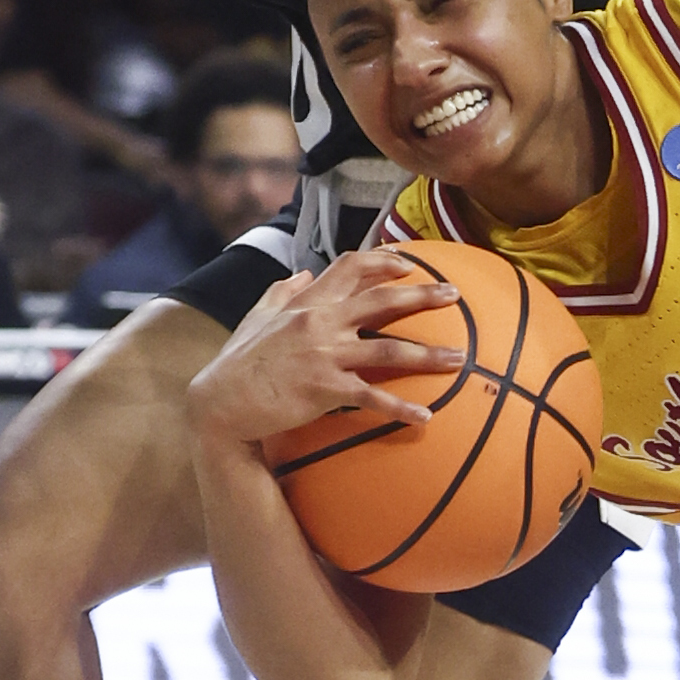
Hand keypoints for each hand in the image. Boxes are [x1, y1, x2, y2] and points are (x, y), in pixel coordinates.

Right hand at [190, 249, 466, 445]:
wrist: (219, 404)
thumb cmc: (238, 361)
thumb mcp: (256, 317)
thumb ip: (281, 292)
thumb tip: (301, 273)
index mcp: (307, 303)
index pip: (350, 268)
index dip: (383, 262)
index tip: (410, 265)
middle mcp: (320, 323)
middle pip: (382, 301)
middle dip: (422, 296)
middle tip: (454, 295)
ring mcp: (324, 356)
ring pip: (388, 349)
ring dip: (428, 355)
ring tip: (459, 359)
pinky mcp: (324, 390)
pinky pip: (371, 397)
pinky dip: (400, 408)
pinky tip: (424, 417)